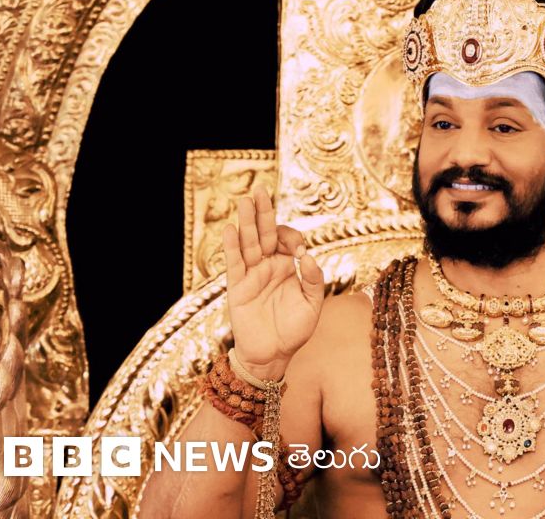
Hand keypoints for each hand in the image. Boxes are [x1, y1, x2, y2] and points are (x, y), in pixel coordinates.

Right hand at [222, 186, 324, 379]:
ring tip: (245, 200)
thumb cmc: (294, 330)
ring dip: (247, 222)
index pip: (286, 240)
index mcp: (288, 267)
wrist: (273, 355)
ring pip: (248, 243)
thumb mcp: (313, 304)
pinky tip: (231, 229)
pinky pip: (234, 264)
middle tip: (259, 189)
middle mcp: (268, 266)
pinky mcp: (237, 288)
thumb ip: (313, 279)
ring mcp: (252, 275)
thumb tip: (308, 256)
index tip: (298, 250)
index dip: (292, 237)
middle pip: (264, 233)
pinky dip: (232, 247)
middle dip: (263, 212)